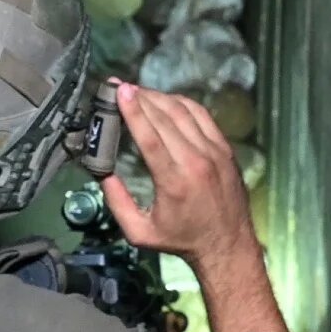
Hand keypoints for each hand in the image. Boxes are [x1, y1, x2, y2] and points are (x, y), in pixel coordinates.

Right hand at [100, 82, 257, 271]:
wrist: (227, 244)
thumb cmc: (181, 240)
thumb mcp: (140, 232)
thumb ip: (117, 203)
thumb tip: (102, 173)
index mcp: (174, 182)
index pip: (151, 137)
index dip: (134, 111)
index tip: (120, 91)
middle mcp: (196, 162)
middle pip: (165, 118)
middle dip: (141, 98)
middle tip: (122, 86)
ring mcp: (215, 152)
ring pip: (184, 112)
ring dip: (159, 97)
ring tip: (140, 92)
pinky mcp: (225, 149)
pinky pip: (202, 115)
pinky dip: (182, 103)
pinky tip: (167, 101)